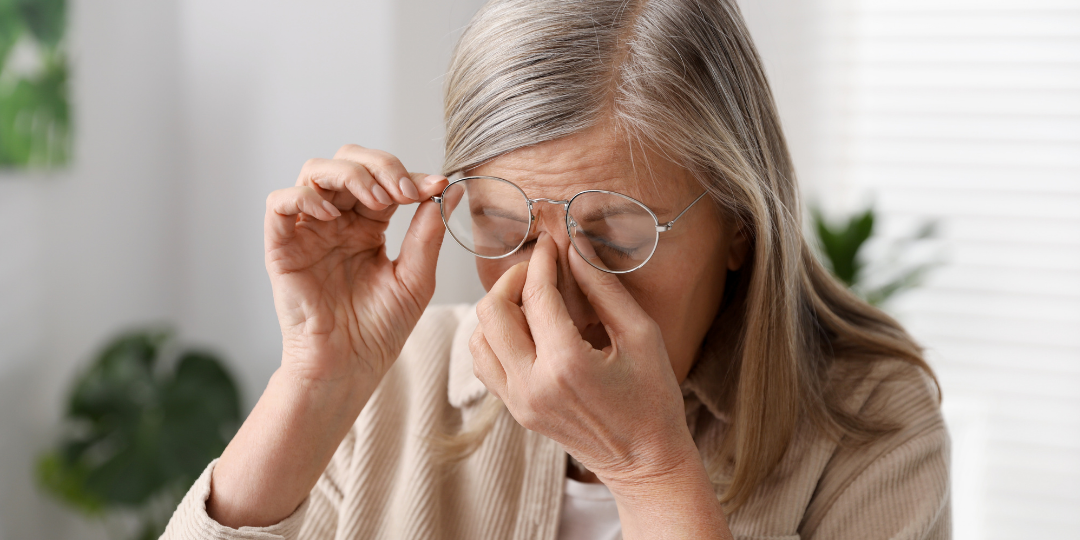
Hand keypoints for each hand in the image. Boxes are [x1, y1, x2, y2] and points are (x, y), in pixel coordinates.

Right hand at [265, 145, 447, 389]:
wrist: (350, 367)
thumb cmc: (380, 330)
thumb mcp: (415, 277)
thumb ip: (428, 231)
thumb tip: (450, 188)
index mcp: (367, 226)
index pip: (384, 179)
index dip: (409, 175)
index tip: (436, 184)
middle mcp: (336, 222)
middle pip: (348, 162)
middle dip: (380, 166)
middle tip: (404, 192)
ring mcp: (308, 231)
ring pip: (314, 172)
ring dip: (350, 175)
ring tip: (377, 202)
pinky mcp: (281, 247)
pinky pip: (280, 203)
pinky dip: (304, 197)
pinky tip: (332, 216)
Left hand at [469, 232, 697, 487]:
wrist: (645, 463)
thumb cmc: (653, 400)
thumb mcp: (642, 335)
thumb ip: (604, 288)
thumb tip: (576, 247)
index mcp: (567, 365)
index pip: (536, 295)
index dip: (542, 260)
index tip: (551, 244)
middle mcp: (533, 385)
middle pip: (492, 311)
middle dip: (513, 279)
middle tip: (538, 270)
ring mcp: (518, 402)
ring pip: (479, 337)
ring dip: (499, 309)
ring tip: (531, 299)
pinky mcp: (515, 411)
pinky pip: (485, 363)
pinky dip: (495, 337)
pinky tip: (525, 329)